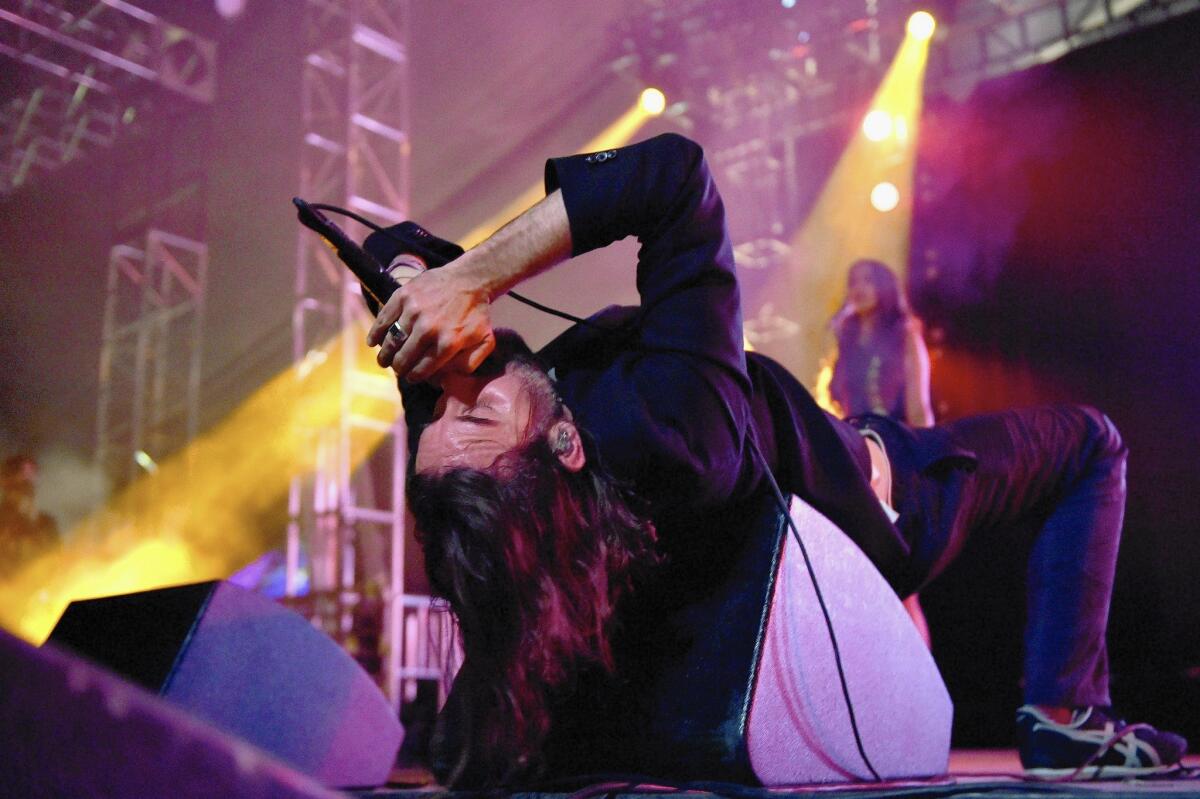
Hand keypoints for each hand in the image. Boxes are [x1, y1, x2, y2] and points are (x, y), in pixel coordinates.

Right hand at [366, 260, 495, 383]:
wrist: (470, 279)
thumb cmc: (477, 314)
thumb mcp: (485, 342)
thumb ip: (469, 364)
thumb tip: (445, 379)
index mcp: (448, 343)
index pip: (422, 369)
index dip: (414, 377)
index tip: (410, 377)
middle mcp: (428, 329)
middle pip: (403, 358)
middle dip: (398, 368)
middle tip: (397, 369)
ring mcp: (414, 312)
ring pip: (392, 341)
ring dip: (385, 355)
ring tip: (383, 360)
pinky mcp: (403, 296)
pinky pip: (383, 319)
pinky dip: (375, 333)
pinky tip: (373, 342)